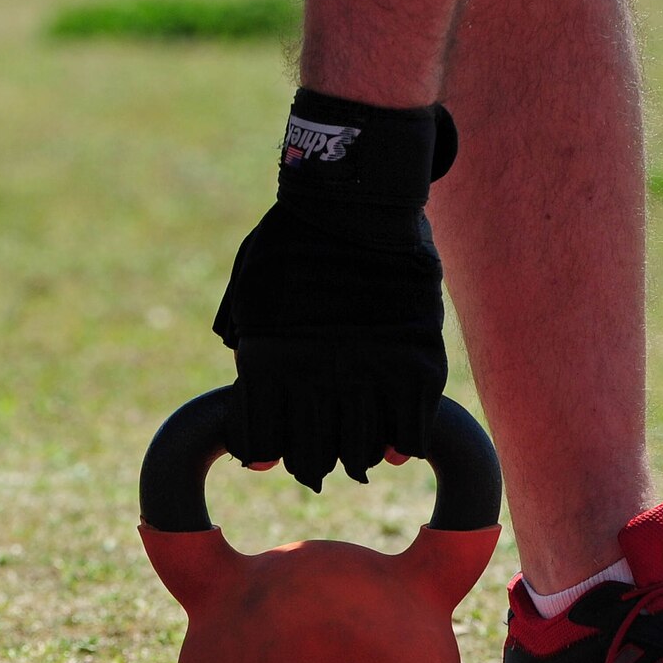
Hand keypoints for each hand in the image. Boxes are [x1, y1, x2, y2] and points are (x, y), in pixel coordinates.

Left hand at [210, 94, 455, 492]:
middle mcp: (313, 376)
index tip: (274, 452)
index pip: (259, 445)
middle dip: (312, 464)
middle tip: (321, 456)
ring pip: (361, 454)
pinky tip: (397, 441)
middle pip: (310, 460)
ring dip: (359, 457)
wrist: (358, 199)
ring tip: (361, 449)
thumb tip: (254, 385)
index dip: (264, 455)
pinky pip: (412, 434)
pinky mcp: (417, 365)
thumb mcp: (247, 289)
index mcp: (264, 362)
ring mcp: (367, 373)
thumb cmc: (294, 238)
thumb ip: (246, 342)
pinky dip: (405, 445)